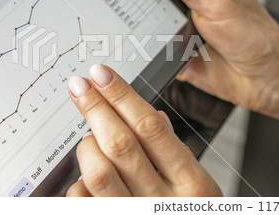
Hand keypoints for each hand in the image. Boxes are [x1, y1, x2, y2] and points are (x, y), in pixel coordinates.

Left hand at [65, 65, 221, 196]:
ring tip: (89, 137)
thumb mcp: (198, 189)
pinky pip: (83, 199)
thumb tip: (153, 116)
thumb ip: (175, 154)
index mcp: (192, 185)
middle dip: (95, 108)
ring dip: (88, 146)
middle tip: (80, 86)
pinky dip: (80, 182)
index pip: (150, 127)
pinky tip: (87, 177)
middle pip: (120, 144)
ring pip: (98, 171)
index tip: (102, 75)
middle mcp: (164, 203)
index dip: (121, 96)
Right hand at [131, 0, 278, 126]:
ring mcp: (179, 24)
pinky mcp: (173, 49)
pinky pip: (150, 44)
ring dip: (132, 17)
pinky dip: (139, 44)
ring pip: (145, 15)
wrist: (266, 80)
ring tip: (115, 16)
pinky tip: (131, 44)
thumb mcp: (220, 3)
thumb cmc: (256, 38)